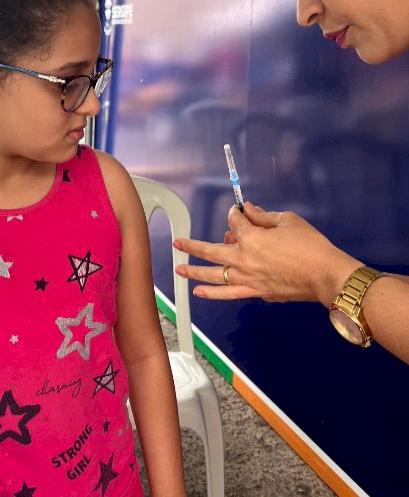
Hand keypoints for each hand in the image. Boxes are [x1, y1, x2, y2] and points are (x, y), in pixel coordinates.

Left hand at [173, 202, 360, 304]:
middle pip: (211, 250)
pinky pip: (229, 294)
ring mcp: (248, 278)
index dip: (236, 214)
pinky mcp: (257, 292)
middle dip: (192, 245)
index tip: (239, 212)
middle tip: (178, 243)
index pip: (234, 221)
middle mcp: (243, 259)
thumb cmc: (311, 246)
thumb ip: (264, 216)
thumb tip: (250, 210)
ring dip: (194, 272)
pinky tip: (201, 292)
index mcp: (251, 238)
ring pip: (214, 276)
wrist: (326, 275)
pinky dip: (213, 293)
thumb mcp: (288, 221)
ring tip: (179, 270)